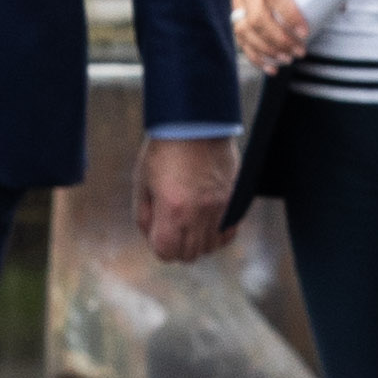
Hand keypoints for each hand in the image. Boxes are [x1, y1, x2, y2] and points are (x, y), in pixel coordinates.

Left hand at [137, 133, 236, 263]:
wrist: (196, 123)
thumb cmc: (164, 149)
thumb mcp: (142, 182)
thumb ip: (144, 215)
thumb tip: (152, 237)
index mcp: (172, 209)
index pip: (166, 252)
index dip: (159, 245)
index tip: (158, 231)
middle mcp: (199, 212)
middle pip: (189, 254)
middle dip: (177, 246)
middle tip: (172, 226)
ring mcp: (220, 207)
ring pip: (210, 247)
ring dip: (198, 241)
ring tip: (190, 222)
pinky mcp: (234, 200)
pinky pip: (228, 233)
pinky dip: (217, 234)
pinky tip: (207, 220)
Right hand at [227, 0, 310, 72]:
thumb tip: (339, 8)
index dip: (290, 16)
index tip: (305, 32)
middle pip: (259, 18)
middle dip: (279, 40)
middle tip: (299, 51)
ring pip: (245, 29)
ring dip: (265, 49)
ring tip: (285, 59)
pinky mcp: (234, 4)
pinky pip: (239, 32)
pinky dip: (252, 51)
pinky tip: (268, 64)